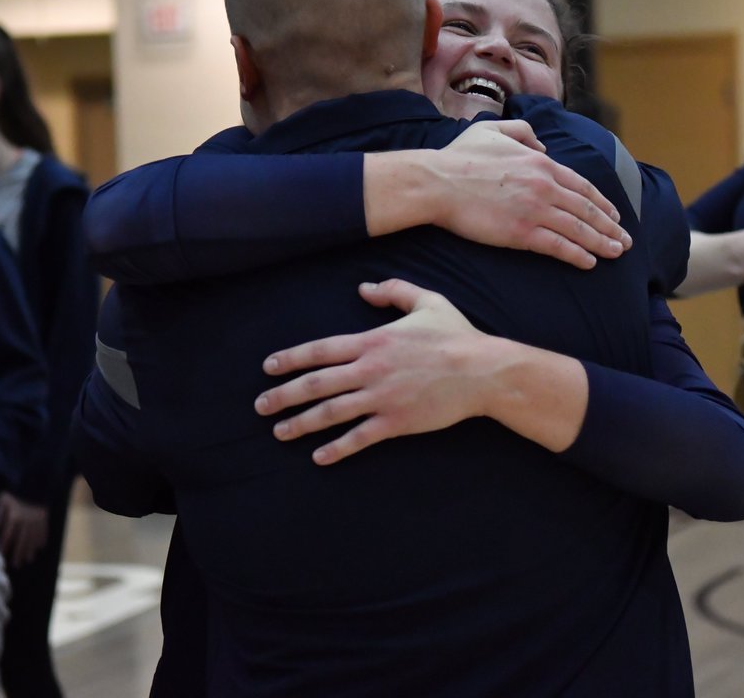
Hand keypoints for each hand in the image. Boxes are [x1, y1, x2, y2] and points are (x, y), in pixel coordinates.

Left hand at [0, 491, 48, 566]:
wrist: (33, 481)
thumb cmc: (14, 491)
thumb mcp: (2, 500)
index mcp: (14, 517)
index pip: (8, 536)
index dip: (4, 547)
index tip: (1, 557)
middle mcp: (26, 521)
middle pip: (22, 540)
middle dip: (19, 553)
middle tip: (17, 565)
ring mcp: (37, 519)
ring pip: (33, 537)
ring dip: (31, 549)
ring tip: (29, 559)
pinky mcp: (44, 516)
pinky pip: (43, 530)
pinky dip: (42, 539)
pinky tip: (40, 547)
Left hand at [256, 279, 494, 464]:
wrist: (482, 370)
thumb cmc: (457, 335)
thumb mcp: (427, 301)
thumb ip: (393, 291)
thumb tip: (364, 288)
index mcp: (373, 341)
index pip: (320, 351)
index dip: (291, 359)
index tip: (269, 368)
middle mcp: (370, 370)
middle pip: (316, 384)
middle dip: (283, 395)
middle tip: (261, 405)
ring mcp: (381, 398)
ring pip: (331, 413)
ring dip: (301, 423)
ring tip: (279, 432)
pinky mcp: (396, 422)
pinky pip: (359, 438)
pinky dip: (337, 448)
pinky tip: (318, 456)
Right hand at [429, 120, 631, 268]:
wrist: (438, 182)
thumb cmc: (460, 157)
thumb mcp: (494, 131)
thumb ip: (523, 132)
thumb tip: (542, 146)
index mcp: (540, 163)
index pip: (581, 186)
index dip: (601, 203)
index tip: (614, 215)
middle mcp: (545, 185)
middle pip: (587, 209)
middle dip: (610, 227)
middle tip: (624, 241)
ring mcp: (535, 210)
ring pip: (578, 229)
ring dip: (601, 242)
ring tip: (615, 253)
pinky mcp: (522, 232)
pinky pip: (558, 246)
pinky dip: (577, 254)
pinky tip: (589, 262)